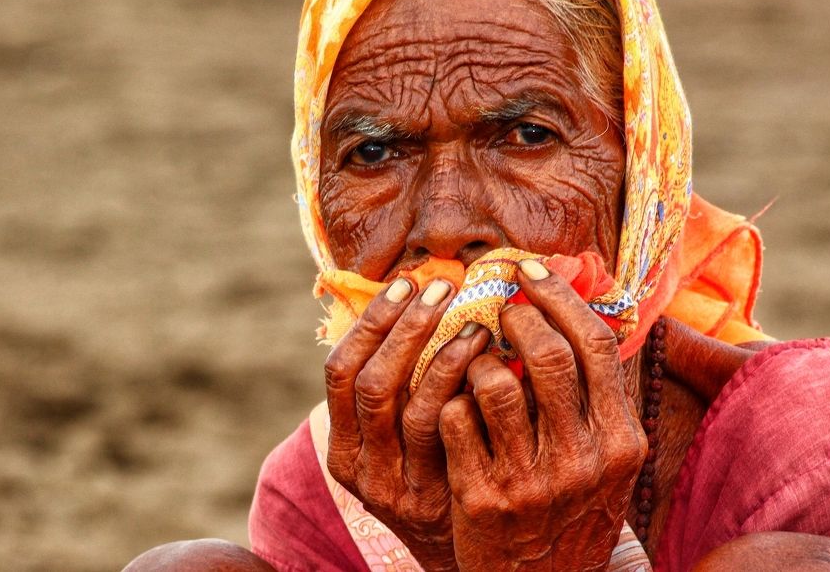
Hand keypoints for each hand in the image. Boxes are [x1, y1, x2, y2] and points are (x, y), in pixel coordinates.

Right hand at [323, 278, 489, 569]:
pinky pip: (450, 432)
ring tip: (473, 320)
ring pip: (412, 407)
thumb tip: (417, 299)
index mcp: (342, 443)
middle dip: (405, 327)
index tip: (404, 283)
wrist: (459, 550)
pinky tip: (489, 360)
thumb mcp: (399, 437)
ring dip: (442, 353)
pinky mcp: (440, 496)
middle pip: (371, 382)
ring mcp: (399, 485)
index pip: (340, 371)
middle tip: (440, 288)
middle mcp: (361, 466)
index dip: (371, 323)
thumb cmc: (433, 470)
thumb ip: (399, 385)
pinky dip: (465, 387)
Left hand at [438, 260, 646, 570]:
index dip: (558, 295)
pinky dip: (451, 399)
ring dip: (476, 358)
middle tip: (498, 306)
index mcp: (621, 439)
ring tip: (476, 359)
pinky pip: (456, 419)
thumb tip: (576, 310)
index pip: (594, 343)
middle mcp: (583, 459)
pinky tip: (456, 404)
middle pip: (547, 354)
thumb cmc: (574, 506)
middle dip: (514, 315)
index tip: (529, 268)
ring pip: (494, 381)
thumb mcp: (608, 458)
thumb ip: (597, 395)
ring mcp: (532, 480)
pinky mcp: (483, 498)